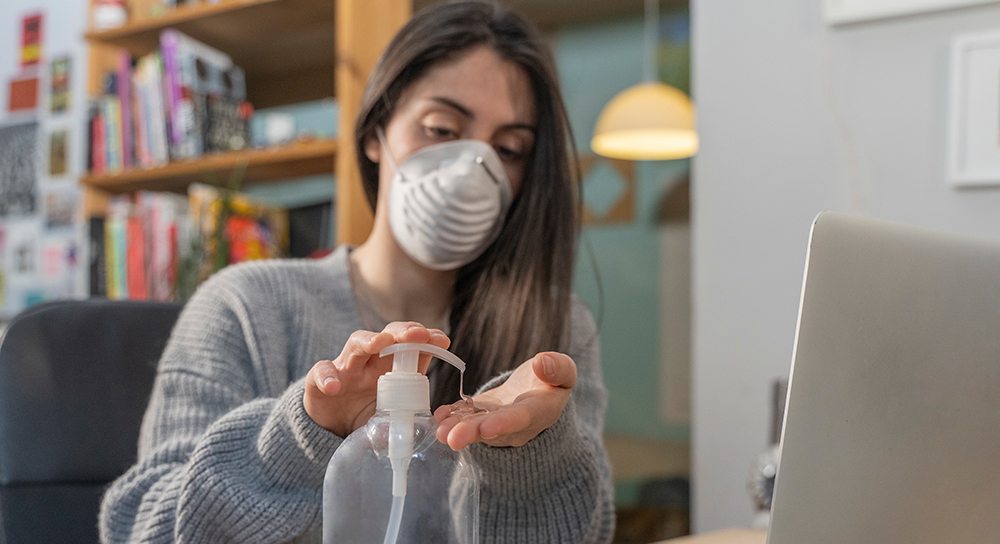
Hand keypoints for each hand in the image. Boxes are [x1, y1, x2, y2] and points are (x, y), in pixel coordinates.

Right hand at [304, 322, 449, 437]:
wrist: (329, 431)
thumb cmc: (366, 415)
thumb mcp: (391, 414)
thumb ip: (409, 413)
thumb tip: (437, 423)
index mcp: (392, 368)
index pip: (411, 346)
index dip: (426, 340)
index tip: (442, 340)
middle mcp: (370, 362)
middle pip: (387, 336)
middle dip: (403, 332)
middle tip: (417, 334)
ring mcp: (345, 369)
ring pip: (356, 344)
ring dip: (369, 341)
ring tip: (380, 342)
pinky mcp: (319, 382)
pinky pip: (321, 373)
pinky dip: (327, 377)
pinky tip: (335, 386)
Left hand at [434, 352, 576, 449]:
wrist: (537, 394)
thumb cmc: (552, 381)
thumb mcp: (564, 372)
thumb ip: (558, 369)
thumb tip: (542, 363)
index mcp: (540, 412)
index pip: (522, 418)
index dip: (505, 423)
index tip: (487, 427)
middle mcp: (515, 425)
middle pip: (493, 430)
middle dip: (473, 433)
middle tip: (452, 438)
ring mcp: (495, 423)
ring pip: (475, 426)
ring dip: (456, 428)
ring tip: (440, 431)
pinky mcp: (480, 417)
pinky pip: (465, 418)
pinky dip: (451, 417)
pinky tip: (439, 416)